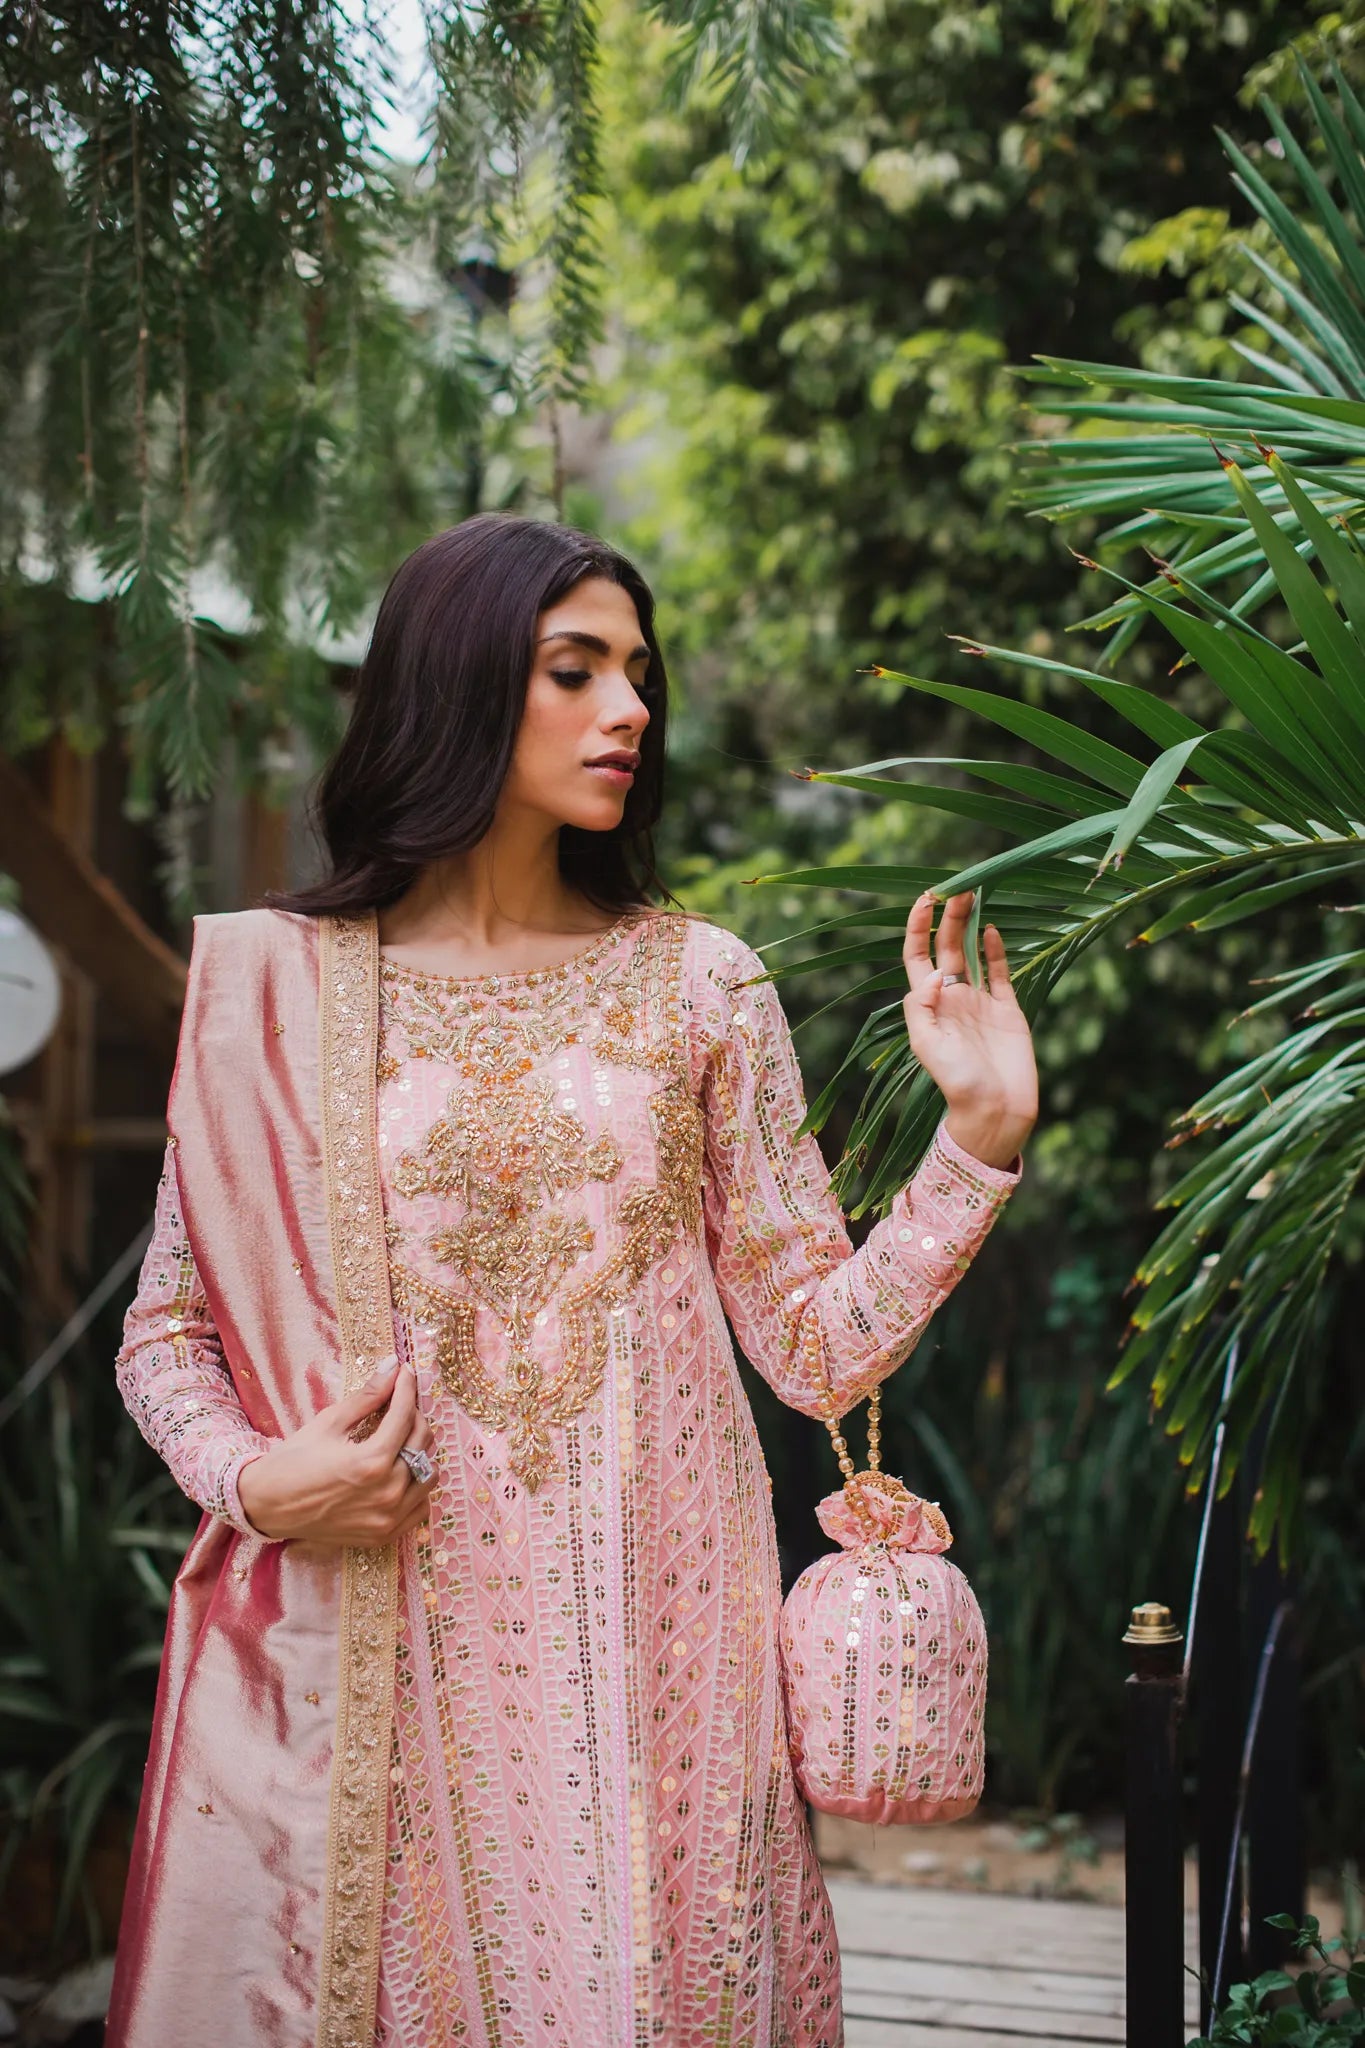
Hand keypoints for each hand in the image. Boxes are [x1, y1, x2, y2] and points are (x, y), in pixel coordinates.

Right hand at [236, 1357, 437, 1544]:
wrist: (267, 1506)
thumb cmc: (293, 1461)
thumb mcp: (329, 1423)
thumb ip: (367, 1397)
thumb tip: (392, 1367)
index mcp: (372, 1462)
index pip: (405, 1415)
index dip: (407, 1387)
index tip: (405, 1373)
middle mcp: (387, 1492)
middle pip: (422, 1441)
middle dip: (414, 1415)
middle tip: (398, 1405)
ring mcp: (388, 1518)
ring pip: (429, 1474)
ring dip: (420, 1451)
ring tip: (399, 1439)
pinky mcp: (384, 1534)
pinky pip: (420, 1506)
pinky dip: (416, 1486)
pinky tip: (399, 1473)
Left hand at [902, 889, 1037, 1170]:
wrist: (996, 1110)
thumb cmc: (956, 1082)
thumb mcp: (927, 1046)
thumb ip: (922, 1007)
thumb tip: (933, 973)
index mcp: (929, 1004)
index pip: (918, 955)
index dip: (917, 926)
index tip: (925, 899)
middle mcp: (953, 997)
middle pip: (946, 946)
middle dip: (948, 917)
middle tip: (958, 887)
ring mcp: (981, 1001)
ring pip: (972, 953)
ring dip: (970, 924)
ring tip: (973, 894)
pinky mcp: (1008, 1008)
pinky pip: (1000, 972)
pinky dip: (996, 950)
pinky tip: (991, 929)